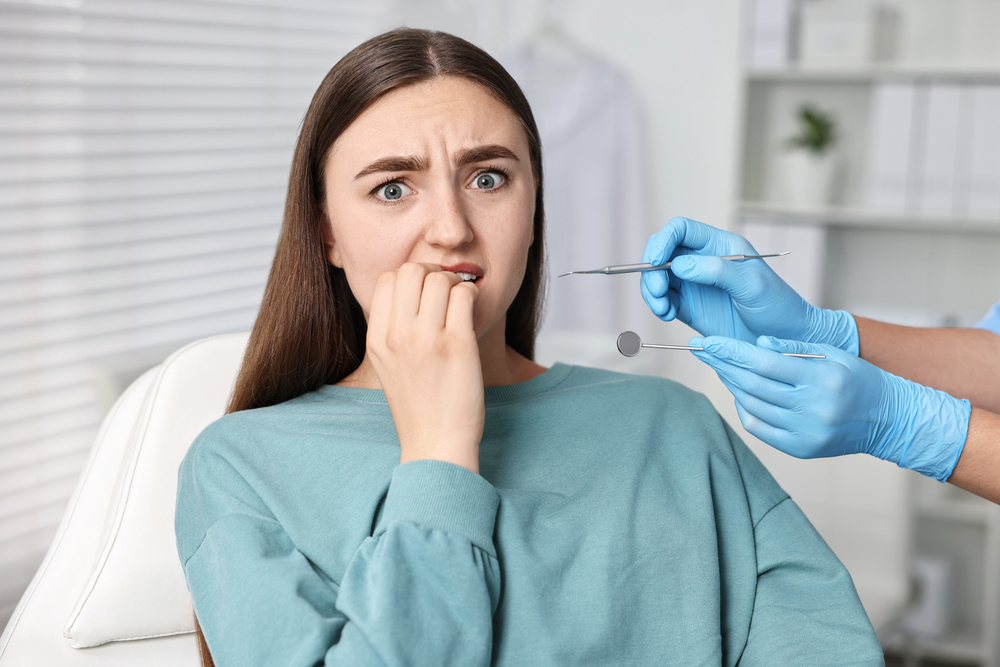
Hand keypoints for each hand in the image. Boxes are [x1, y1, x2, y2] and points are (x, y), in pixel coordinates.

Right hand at [366, 263, 483, 472]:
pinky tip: (472, 311)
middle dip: (432, 273)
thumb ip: (392, 329)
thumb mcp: (388, 365)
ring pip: (440, 279)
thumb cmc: (418, 405)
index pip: (387, 280)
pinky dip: (472, 295)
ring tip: (461, 303)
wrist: (436, 443)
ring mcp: (426, 340)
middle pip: (411, 270)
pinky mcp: (457, 345)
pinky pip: (464, 295)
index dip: (409, 277)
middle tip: (446, 290)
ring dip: (455, 283)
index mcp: (377, 339)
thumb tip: (411, 292)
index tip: (425, 292)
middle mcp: (397, 336)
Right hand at [640, 216, 857, 352]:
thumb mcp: (752, 284)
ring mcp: (693, 284)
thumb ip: (717, 270)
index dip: (663, 240)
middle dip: (652, 269)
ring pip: (657, 277)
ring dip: (651, 291)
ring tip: (663, 309)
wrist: (783, 340)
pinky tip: (667, 315)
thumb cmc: (777, 306)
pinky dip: (658, 306)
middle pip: (661, 252)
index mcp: (719, 245)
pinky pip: (662, 300)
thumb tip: (679, 265)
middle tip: (659, 291)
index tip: (655, 261)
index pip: (681, 229)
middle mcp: (702, 260)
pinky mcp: (688, 306)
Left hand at [691, 335, 971, 481]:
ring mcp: (806, 432)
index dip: (731, 351)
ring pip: (752, 406)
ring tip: (721, 367)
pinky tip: (741, 393)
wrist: (890, 419)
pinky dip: (744, 409)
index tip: (707, 341)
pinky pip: (759, 428)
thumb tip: (757, 344)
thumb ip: (794, 346)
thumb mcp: (833, 353)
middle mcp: (813, 408)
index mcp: (822, 378)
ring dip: (731, 385)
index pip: (763, 362)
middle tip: (703, 351)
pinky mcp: (801, 449)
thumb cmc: (858, 379)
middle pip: (752, 385)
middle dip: (722, 365)